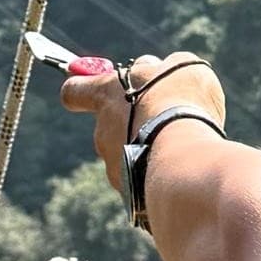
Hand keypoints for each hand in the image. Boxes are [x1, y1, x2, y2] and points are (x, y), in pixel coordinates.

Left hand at [61, 54, 226, 191]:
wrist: (184, 155)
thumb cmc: (181, 102)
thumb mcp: (181, 67)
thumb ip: (164, 67)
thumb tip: (154, 70)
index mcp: (107, 94)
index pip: (75, 91)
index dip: (81, 89)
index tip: (90, 90)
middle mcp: (102, 132)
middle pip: (111, 124)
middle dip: (136, 122)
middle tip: (168, 118)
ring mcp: (114, 165)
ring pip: (130, 153)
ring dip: (151, 148)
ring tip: (184, 146)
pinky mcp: (129, 193)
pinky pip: (144, 179)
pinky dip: (160, 174)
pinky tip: (186, 170)